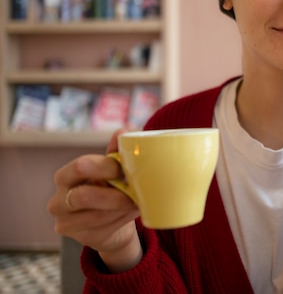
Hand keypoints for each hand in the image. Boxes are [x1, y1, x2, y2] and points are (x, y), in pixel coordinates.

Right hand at [47, 129, 142, 271]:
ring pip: (98, 214)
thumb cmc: (111, 190)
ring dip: (122, 207)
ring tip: (139, 201)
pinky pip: (104, 228)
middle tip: (135, 192)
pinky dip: (122, 219)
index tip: (127, 168)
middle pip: (84, 195)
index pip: (81, 166)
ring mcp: (65, 222)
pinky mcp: (79, 238)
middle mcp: (58, 200)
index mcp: (65, 176)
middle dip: (115, 193)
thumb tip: (123, 130)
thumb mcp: (112, 170)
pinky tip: (131, 213)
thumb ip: (115, 152)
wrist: (112, 224)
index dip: (108, 167)